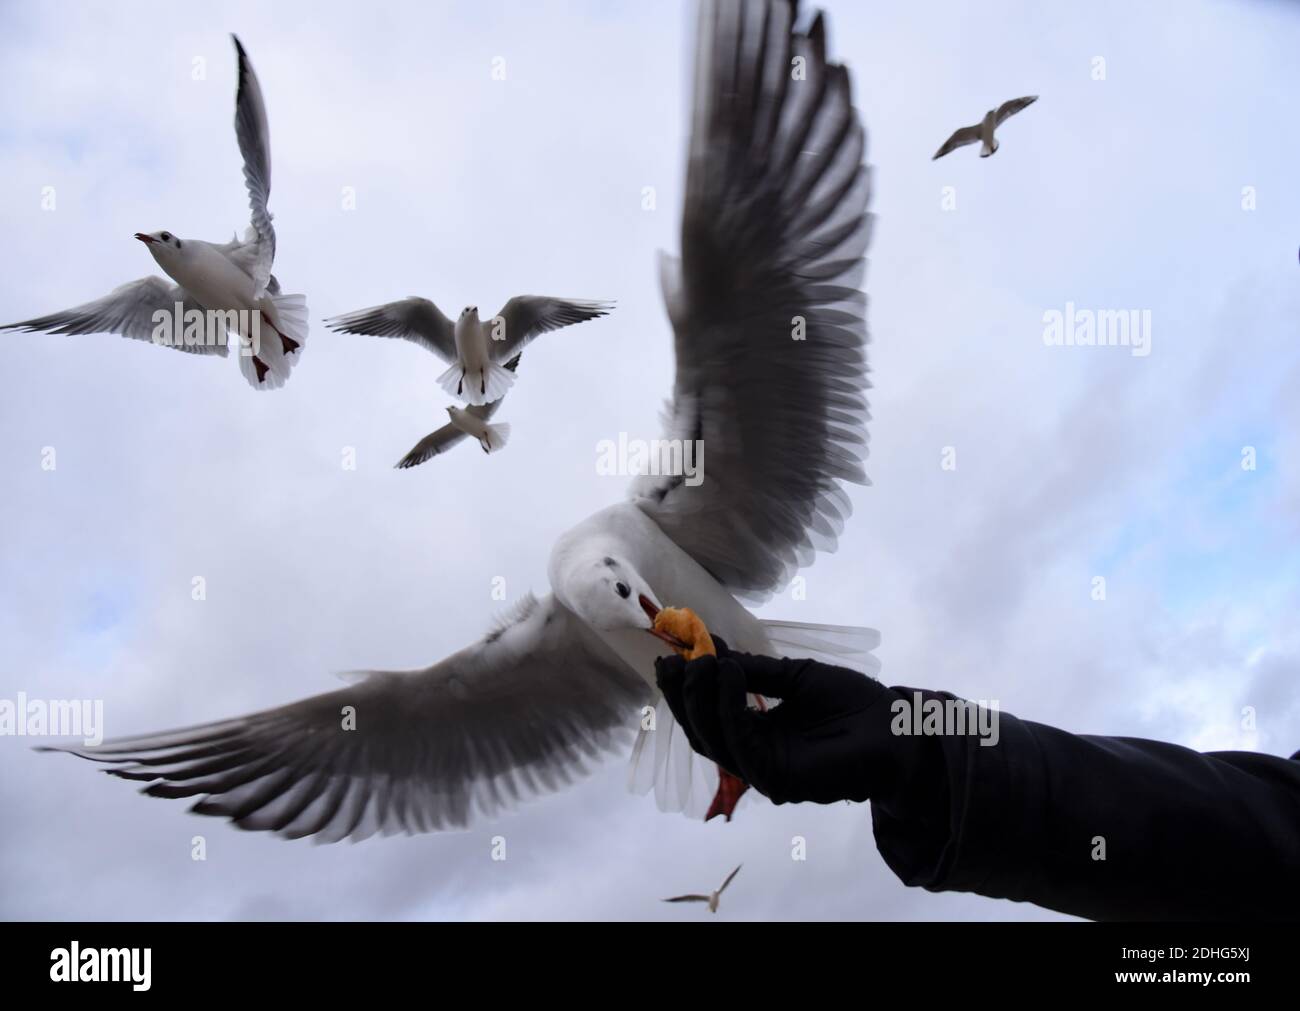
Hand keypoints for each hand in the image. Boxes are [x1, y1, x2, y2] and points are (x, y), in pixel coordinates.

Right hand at [655, 644, 940, 812]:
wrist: (893, 728)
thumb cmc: (852, 703)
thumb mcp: (794, 676)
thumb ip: (754, 672)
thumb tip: (711, 654)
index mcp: (757, 731)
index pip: (709, 712)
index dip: (687, 686)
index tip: (672, 653)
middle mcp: (753, 753)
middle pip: (700, 729)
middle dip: (682, 694)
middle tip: (674, 659)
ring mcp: (761, 769)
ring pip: (711, 739)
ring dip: (700, 698)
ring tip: (702, 661)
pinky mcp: (774, 779)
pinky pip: (739, 744)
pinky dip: (728, 709)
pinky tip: (728, 675)